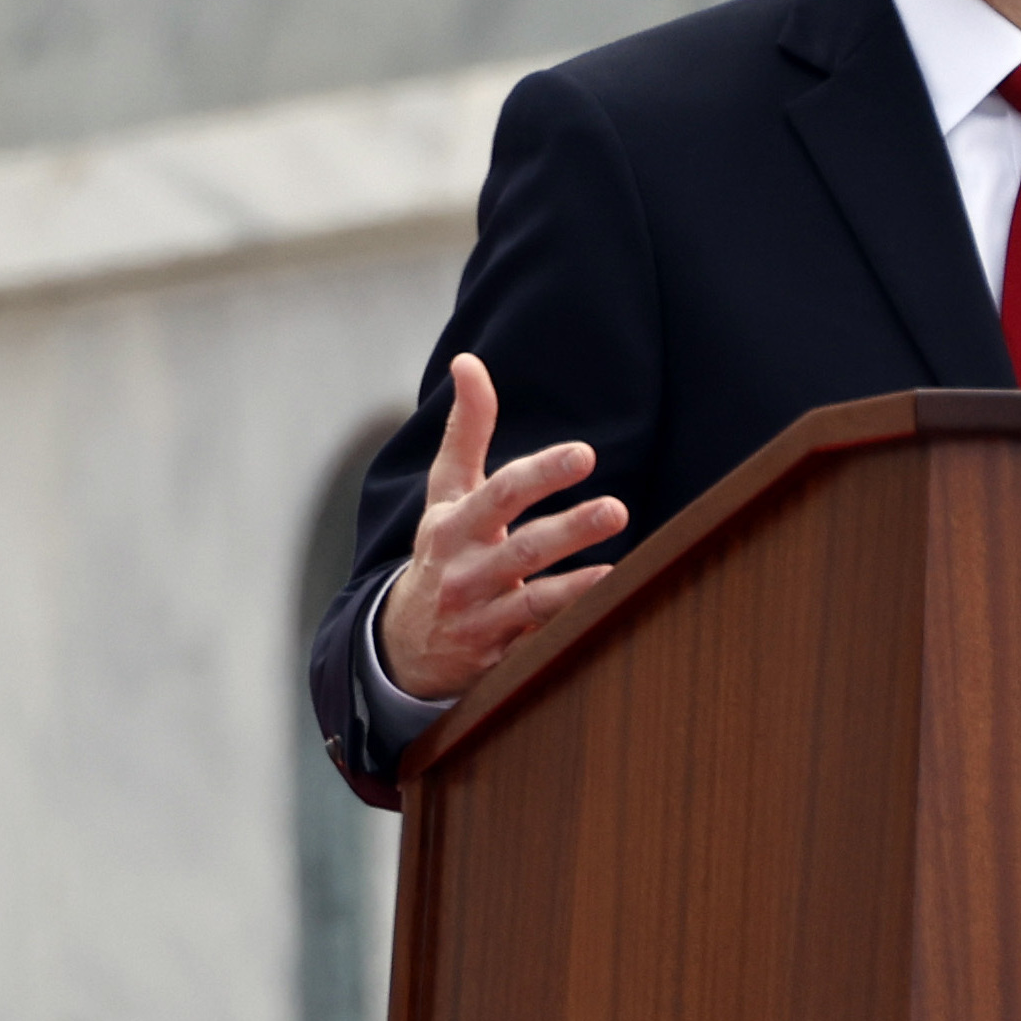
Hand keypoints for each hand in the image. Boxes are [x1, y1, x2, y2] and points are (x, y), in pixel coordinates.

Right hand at [377, 352, 628, 700]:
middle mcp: (467, 571)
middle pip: (524, 548)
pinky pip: (539, 643)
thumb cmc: (441, 551)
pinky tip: (608, 612)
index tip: (583, 454)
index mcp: (455, 526)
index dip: (541, 473)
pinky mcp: (499, 659)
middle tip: (617, 508)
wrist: (402, 646)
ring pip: (533, 602)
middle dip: (570, 528)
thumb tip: (469, 361)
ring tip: (618, 570)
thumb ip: (466, 430)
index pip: (500, 494)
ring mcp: (482, 619)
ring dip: (576, 586)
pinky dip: (569, 630)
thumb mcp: (444, 493)